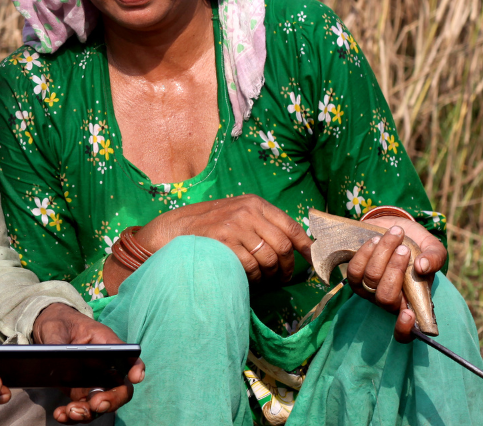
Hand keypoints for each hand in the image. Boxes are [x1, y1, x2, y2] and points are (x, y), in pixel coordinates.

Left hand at [32, 303, 144, 422]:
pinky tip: (60, 414)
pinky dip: (72, 416)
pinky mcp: (80, 394)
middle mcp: (106, 368)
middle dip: (112, 401)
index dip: (136, 368)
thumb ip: (56, 342)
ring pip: (101, 404)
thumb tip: (52, 354)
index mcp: (106, 346)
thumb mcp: (56, 327)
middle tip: (97, 405)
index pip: (129, 357)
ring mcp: (94, 384)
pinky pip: (82, 409)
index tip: (135, 377)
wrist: (50, 332)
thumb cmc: (60, 324)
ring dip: (89, 413)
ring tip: (71, 412)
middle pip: (120, 389)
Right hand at [130, 195, 313, 283]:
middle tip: (283, 278)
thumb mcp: (236, 214)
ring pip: (268, 259)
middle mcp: (248, 212)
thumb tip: (294, 244)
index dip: (305, 248)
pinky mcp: (224, 242)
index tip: (311, 261)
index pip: (291, 226)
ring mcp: (235, 226)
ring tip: (264, 280)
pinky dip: (254, 278)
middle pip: (283, 246)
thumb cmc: (208, 225)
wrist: (172, 230)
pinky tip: (249, 279)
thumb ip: (262, 224)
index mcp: (255, 203)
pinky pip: (251, 267)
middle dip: (287, 267)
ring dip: (269, 275)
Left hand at [345, 217, 446, 342]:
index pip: (404, 332)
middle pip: (386, 298)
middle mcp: (389, 301)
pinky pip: (355, 269)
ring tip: (394, 236)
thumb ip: (435, 258)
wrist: (395, 229)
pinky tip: (376, 239)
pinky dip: (366, 252)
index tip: (409, 315)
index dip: (404, 329)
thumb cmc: (417, 244)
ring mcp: (369, 291)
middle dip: (395, 270)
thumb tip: (422, 267)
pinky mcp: (354, 277)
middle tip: (405, 249)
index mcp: (411, 302)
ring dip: (382, 255)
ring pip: (370, 280)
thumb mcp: (433, 249)